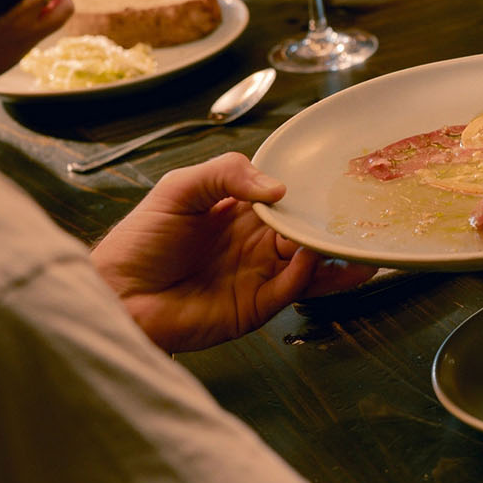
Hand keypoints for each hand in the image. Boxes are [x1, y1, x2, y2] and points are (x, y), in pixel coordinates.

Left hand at [90, 153, 376, 353]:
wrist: (118, 295)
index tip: (338, 180)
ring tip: (363, 246)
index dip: (309, 191)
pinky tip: (315, 257)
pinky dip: (309, 275)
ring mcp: (258, 276)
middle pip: (305, 231)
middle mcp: (255, 243)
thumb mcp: (180, 188)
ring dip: (335, 255)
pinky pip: (291, 290)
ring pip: (309, 263)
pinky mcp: (255, 307)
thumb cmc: (141, 240)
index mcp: (239, 212)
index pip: (285, 198)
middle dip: (332, 223)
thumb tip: (279, 188)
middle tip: (364, 212)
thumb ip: (227, 175)